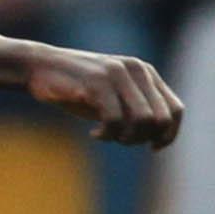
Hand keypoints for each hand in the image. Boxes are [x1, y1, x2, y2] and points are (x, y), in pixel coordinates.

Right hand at [24, 44, 182, 146]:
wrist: (38, 66)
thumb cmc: (75, 87)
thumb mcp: (111, 96)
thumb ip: (135, 107)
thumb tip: (159, 135)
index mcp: (146, 72)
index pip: (176, 110)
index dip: (168, 135)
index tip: (152, 148)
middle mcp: (137, 70)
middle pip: (161, 119)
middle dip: (143, 138)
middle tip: (121, 140)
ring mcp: (118, 74)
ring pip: (142, 120)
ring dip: (126, 138)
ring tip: (107, 136)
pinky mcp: (97, 82)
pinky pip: (115, 120)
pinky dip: (107, 134)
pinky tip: (95, 133)